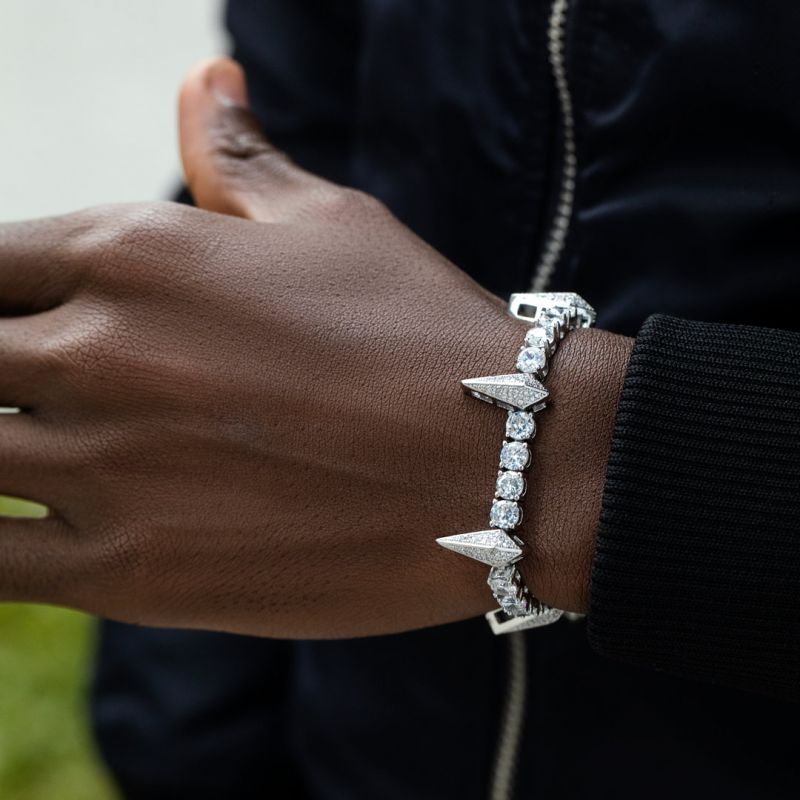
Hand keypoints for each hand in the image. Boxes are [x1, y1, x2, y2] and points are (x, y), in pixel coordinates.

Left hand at [0, 59, 631, 636]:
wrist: (508, 461)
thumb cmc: (423, 332)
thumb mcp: (330, 224)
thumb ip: (237, 162)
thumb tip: (204, 82)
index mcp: (133, 252)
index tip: (21, 331)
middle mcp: (100, 351)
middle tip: (36, 400)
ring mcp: (110, 470)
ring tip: (43, 456)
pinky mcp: (136, 575)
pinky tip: (31, 534)